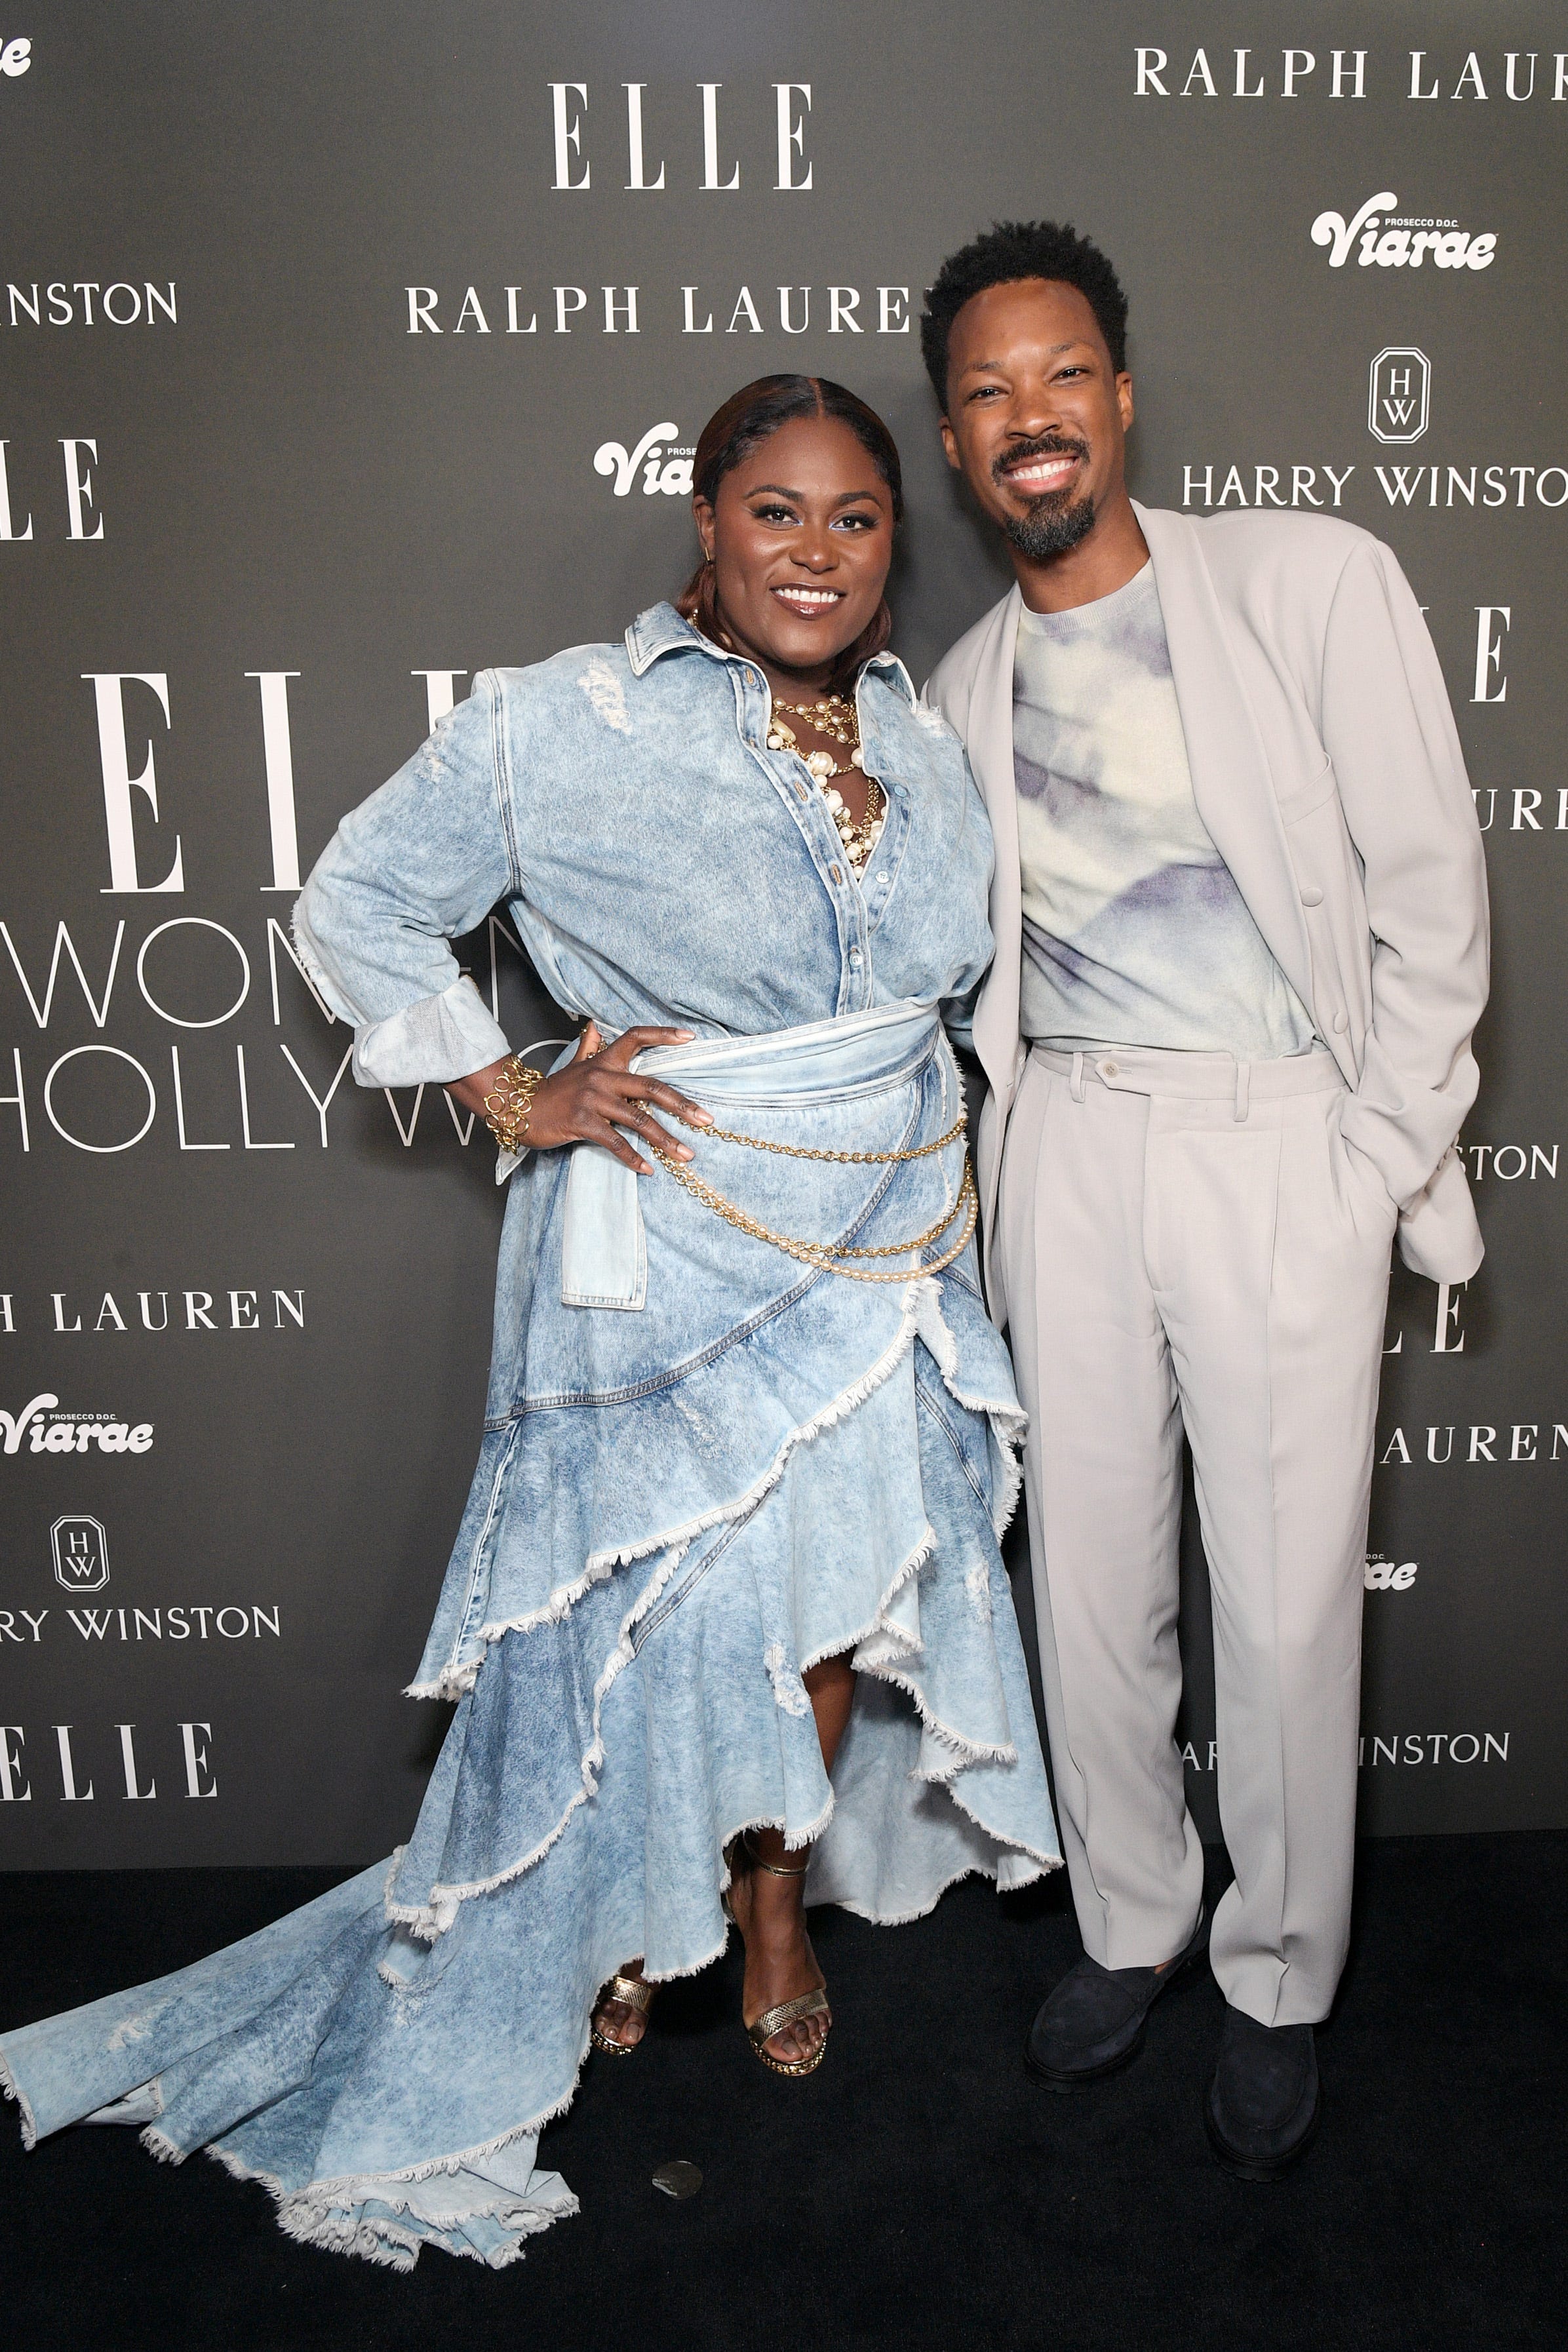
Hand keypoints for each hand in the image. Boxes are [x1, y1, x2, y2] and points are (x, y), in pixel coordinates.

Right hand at [451, 1023, 711, 1173]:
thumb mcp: (573, 1065)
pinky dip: (633, 1157)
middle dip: (683, 1106)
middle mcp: (602, 1076)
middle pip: (652, 1087)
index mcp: (604, 1061)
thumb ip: (588, 1047)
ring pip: (638, 1120)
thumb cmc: (553, 1090)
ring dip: (665, 1140)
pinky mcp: (582, 1123)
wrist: (520, 1108)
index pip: (636, 1037)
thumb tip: (594, 1026)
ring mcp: (593, 1100)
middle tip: (706, 1120)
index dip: (663, 1034)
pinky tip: (648, 1169)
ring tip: (686, 1155)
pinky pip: (615, 1142)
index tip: (690, 1036)